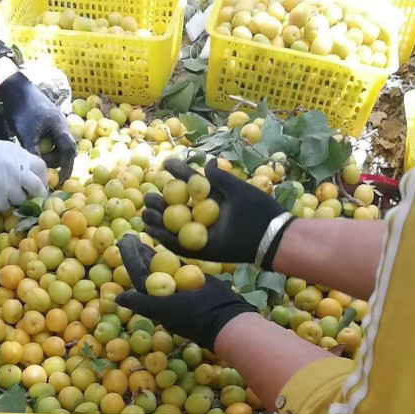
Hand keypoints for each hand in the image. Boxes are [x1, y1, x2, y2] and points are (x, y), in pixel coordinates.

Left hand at [0, 72, 75, 182]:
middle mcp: (62, 124)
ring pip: (59, 146)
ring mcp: (57, 123)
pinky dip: (46, 148)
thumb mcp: (26, 133)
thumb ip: (34, 152)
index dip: (66, 167)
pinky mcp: (50, 123)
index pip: (69, 151)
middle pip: (65, 150)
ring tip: (35, 155)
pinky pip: (53, 140)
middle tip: (41, 167)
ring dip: (50, 155)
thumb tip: (38, 173)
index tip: (60, 180)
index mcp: (60, 126)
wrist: (14, 87)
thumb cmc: (21, 108)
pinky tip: (35, 148)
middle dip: (55, 161)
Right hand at [0, 132, 47, 209]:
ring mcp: (9, 186)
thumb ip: (17, 161)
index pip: (42, 169)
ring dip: (15, 199)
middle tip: (31, 199)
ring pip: (21, 200)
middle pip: (38, 188)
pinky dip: (0, 204)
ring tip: (3, 192)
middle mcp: (19, 171)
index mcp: (21, 156)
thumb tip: (28, 174)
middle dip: (36, 195)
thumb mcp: (3, 149)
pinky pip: (5, 206)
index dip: (43, 179)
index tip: (40, 185)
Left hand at [116, 235, 253, 351]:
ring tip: (140, 235)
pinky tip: (162, 242)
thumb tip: (116, 298)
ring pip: (160, 265)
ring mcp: (178, 285)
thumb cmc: (194, 316)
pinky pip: (177, 264)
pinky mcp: (192, 279)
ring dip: (150, 251)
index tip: (122, 242)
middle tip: (127, 234)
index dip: (129, 259)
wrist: (226, 318)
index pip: (138, 276)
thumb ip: (141, 303)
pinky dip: (169, 253)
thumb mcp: (164, 310)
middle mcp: (165, 294)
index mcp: (155, 301)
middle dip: (136, 252)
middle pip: (146, 269)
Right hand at [143, 158, 294, 266]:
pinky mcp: (202, 251)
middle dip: (161, 201)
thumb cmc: (258, 210)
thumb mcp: (237, 189)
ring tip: (144, 211)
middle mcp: (205, 216)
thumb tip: (207, 162)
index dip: (179, 173)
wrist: (269, 236)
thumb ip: (220, 177)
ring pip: (174, 226)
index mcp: (213, 199)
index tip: (166, 163)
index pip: (191, 184)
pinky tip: (152, 231)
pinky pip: (180, 246)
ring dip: (158, 220)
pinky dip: (165, 239)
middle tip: (148, 194)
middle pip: (178, 207)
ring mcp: (202, 234)